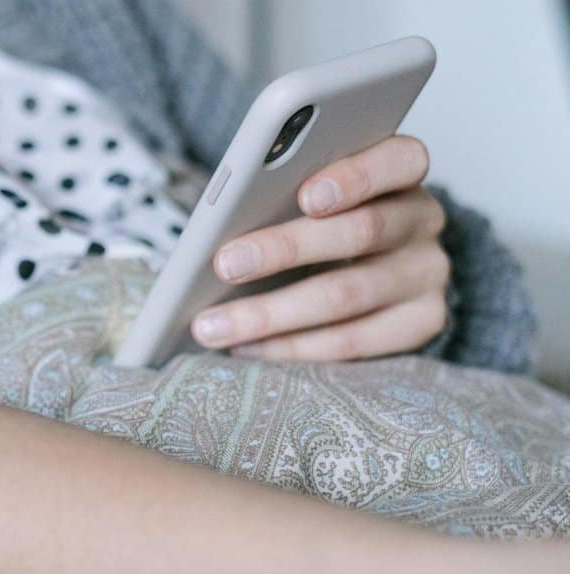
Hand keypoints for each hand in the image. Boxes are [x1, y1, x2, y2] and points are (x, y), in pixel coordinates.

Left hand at [191, 135, 448, 360]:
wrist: (366, 269)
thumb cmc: (317, 219)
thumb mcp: (305, 193)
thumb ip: (283, 191)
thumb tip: (223, 218)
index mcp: (401, 170)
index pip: (399, 160)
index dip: (355, 177)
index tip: (305, 196)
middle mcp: (423, 219)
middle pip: (361, 231)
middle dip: (284, 249)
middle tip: (224, 265)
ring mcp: (427, 274)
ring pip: (346, 295)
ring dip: (270, 313)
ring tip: (212, 326)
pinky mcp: (420, 324)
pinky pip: (350, 342)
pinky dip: (290, 347)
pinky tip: (246, 347)